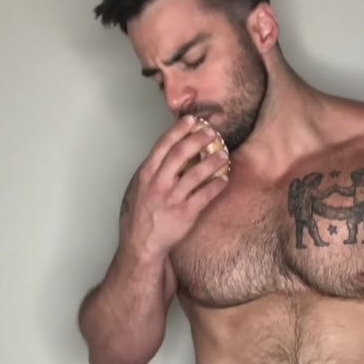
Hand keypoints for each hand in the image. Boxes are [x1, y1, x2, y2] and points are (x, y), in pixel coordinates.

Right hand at [121, 116, 229, 259]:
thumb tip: (170, 152)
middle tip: (212, 133)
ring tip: (224, 154)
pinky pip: (205, 195)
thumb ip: (153, 170)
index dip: (179, 130)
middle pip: (181, 153)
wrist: (141, 244)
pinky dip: (217, 185)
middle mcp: (158, 184)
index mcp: (146, 174)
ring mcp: (172, 199)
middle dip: (198, 139)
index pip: (163, 145)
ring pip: (196, 173)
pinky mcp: (185, 213)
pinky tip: (225, 179)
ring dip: (212, 161)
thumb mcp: (139, 188)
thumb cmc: (140, 215)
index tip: (192, 120)